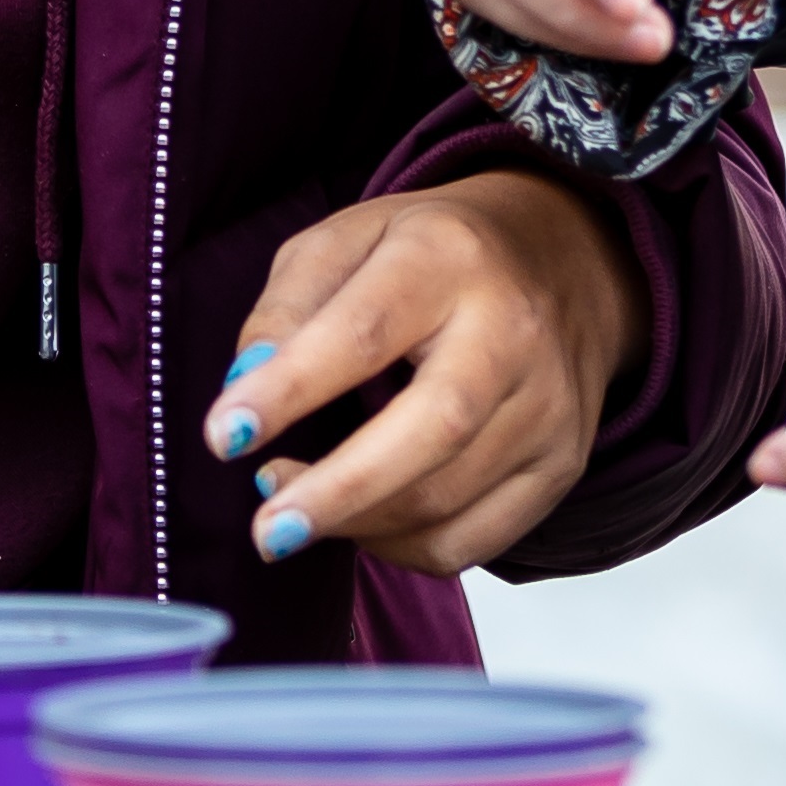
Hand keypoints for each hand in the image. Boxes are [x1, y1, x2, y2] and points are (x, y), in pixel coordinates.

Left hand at [211, 170, 640, 573]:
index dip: (290, 389)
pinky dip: (402, 546)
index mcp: (447, 257)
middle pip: (433, 428)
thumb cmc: (431, 253)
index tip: (224, 436)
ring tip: (294, 509)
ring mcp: (548, 404)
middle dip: (338, 491)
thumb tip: (243, 384)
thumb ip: (288, 304)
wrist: (561, 259)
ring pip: (448, 498)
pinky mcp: (562, 463)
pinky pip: (473, 540)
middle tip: (266, 529)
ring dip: (356, 522)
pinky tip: (361, 521)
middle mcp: (512, 330)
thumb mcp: (348, 239)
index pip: (365, 331)